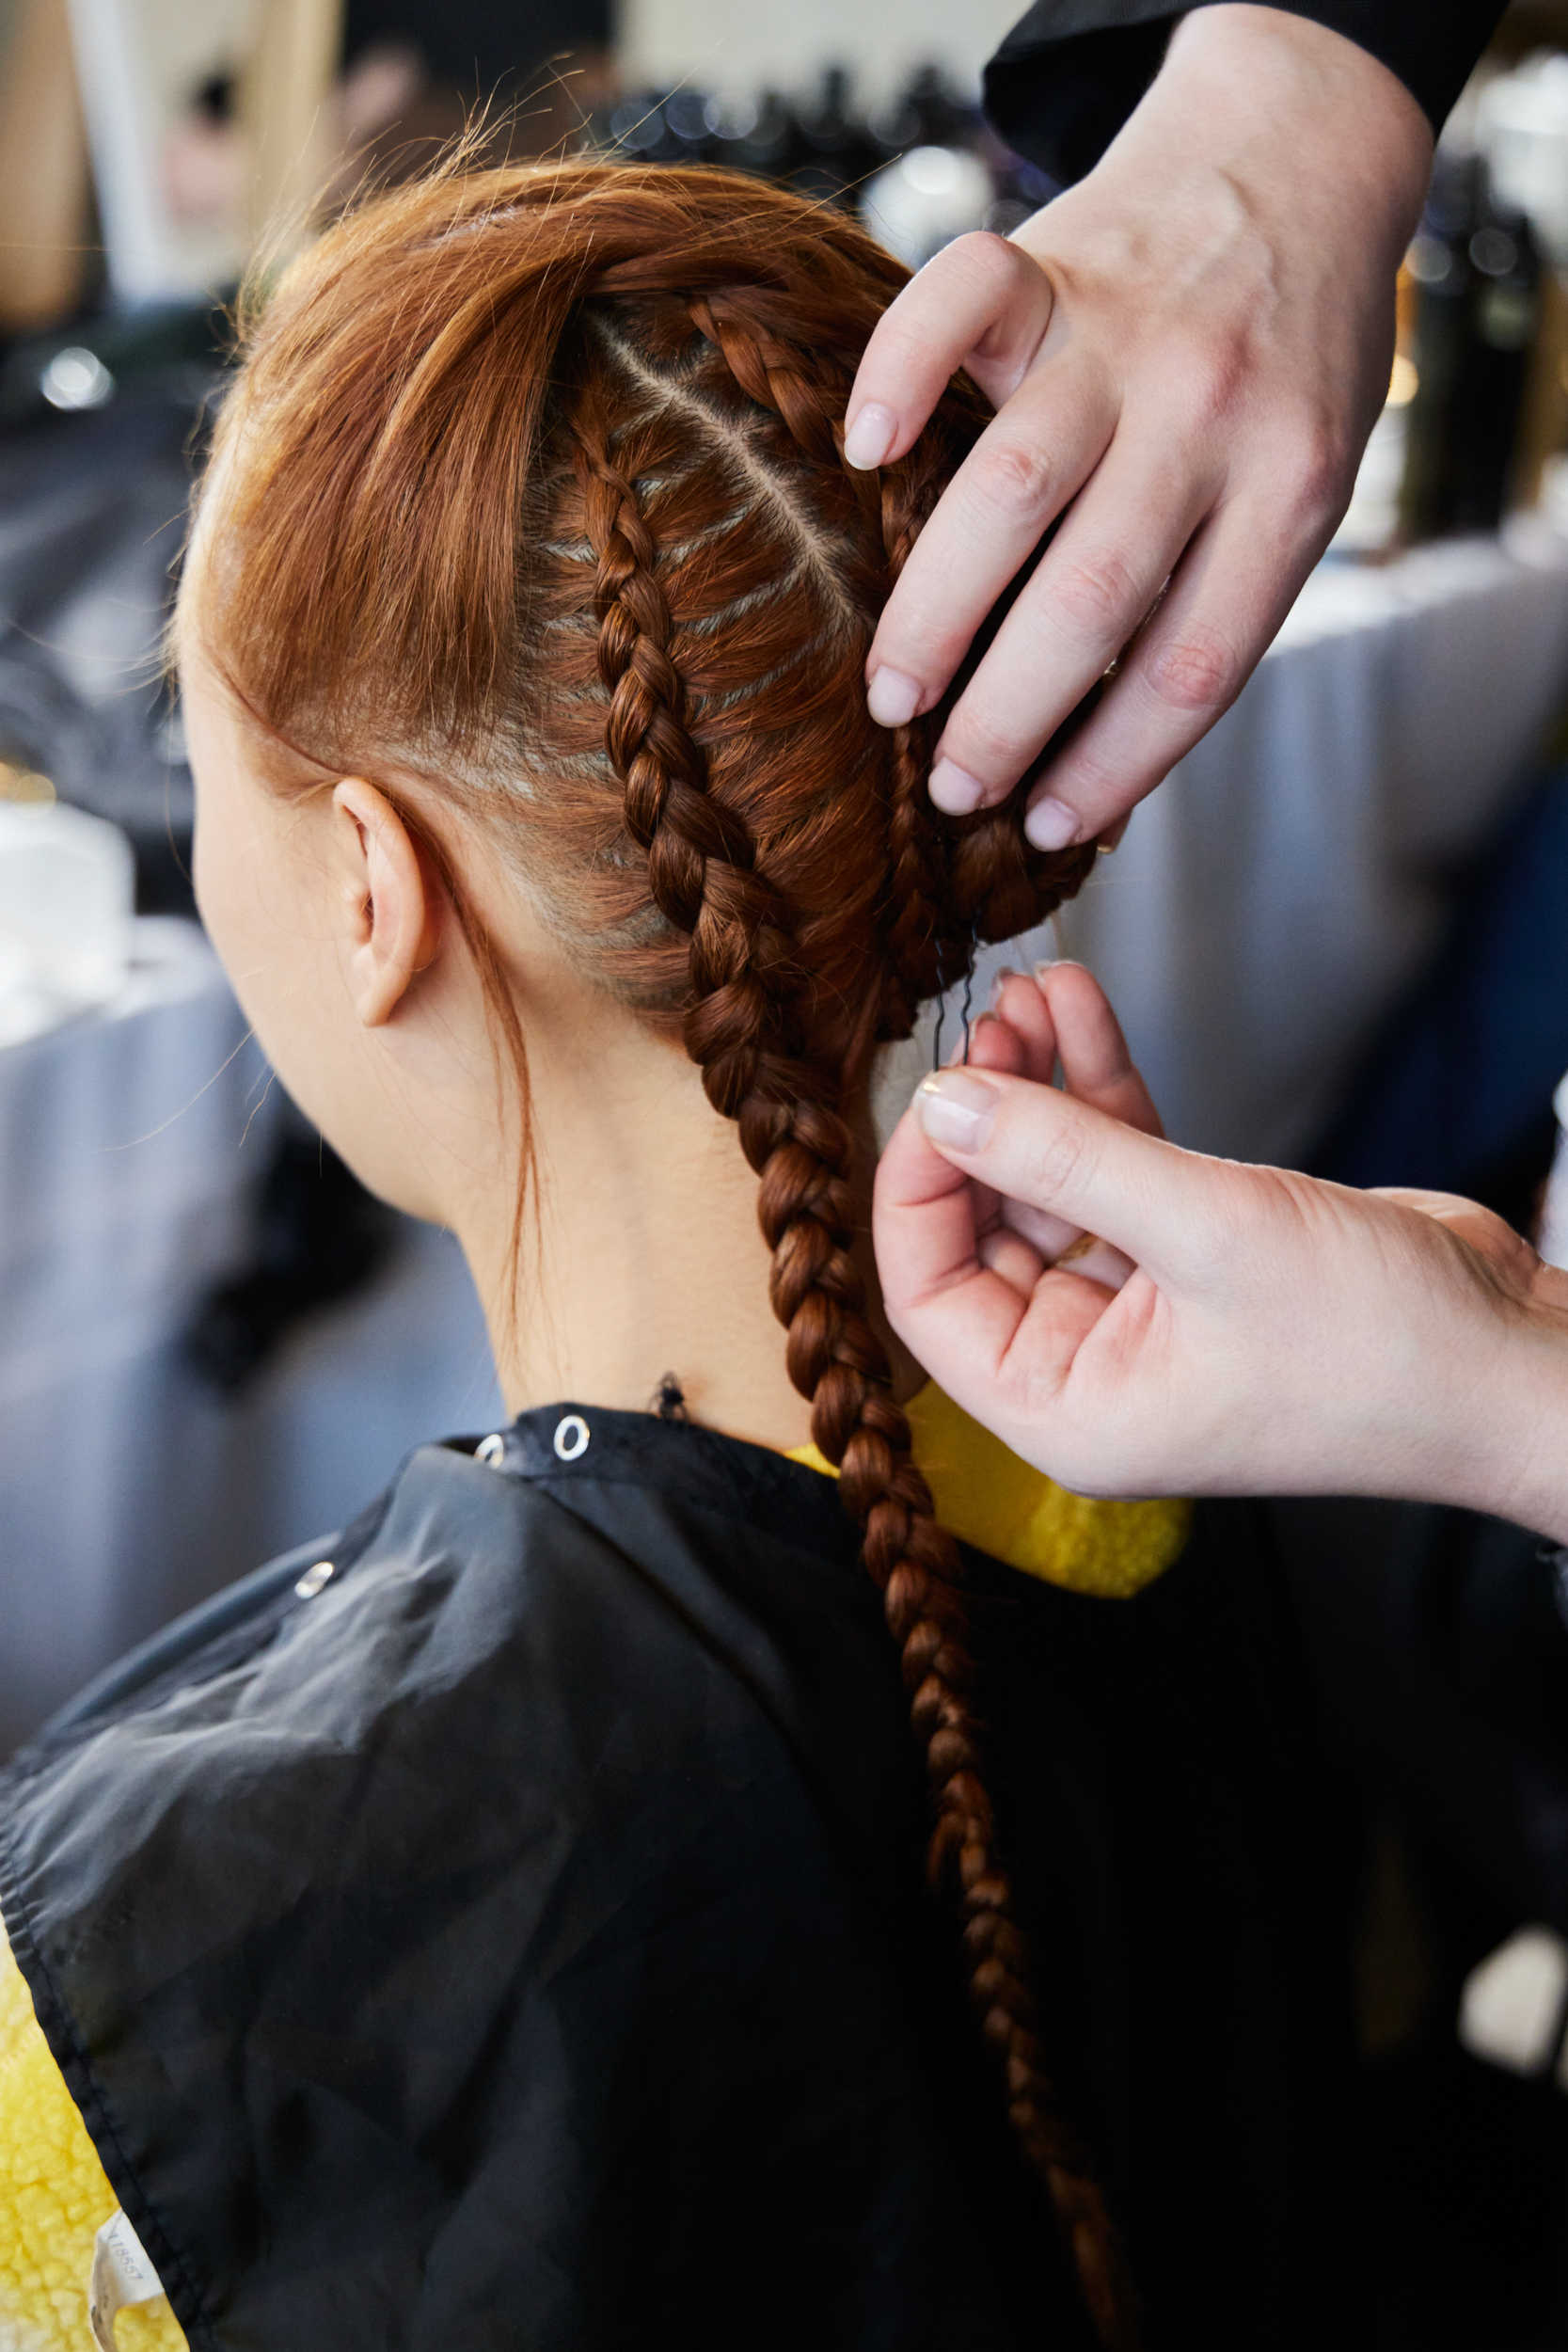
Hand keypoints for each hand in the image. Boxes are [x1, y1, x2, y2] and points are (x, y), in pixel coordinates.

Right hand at [845, 5, 1432, 846]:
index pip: (1192, 666)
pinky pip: (957, 304)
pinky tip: (863, 452)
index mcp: (1289, 494)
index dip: (1111, 766)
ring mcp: (1123, 337)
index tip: (1041, 827)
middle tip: (951, 782)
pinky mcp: (1051, 263)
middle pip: (1093, 598)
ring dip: (939, 609)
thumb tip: (1095, 757)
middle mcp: (1210, 416)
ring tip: (893, 695)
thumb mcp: (1299, 485)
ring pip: (1013, 489)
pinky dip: (899, 374)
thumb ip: (1216, 589)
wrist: (1292, 168)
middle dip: (1008, 714)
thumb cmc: (1281, 369)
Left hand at [874, 966, 1567, 1540]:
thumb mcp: (1207, 1231)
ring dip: (1038, 1087)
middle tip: (985, 1024)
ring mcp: (1140, 1305)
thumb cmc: (1380, 1346)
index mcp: (1064, 1407)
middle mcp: (1087, 1364)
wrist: (1516, 1362)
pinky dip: (1101, 1088)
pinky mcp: (1197, 1249)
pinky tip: (1077, 1008)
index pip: (927, 1296)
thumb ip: (1065, 1158)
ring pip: (1051, 1181)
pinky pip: (1118, 1163)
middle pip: (982, 1227)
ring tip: (1027, 992)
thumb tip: (945, 1100)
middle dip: (981, 1118)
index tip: (939, 1087)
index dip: (917, 1184)